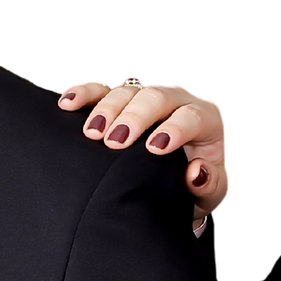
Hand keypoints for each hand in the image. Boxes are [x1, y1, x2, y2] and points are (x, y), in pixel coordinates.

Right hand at [58, 76, 231, 221]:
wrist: (181, 180)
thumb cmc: (197, 183)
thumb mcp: (212, 191)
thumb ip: (210, 185)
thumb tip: (196, 173)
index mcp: (205, 119)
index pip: (192, 116)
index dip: (174, 129)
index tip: (154, 148)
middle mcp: (176, 100)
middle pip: (155, 97)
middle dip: (133, 117)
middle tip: (114, 141)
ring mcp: (146, 97)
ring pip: (126, 90)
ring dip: (106, 109)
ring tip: (91, 132)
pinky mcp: (121, 100)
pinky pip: (100, 89)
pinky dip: (84, 94)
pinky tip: (68, 104)